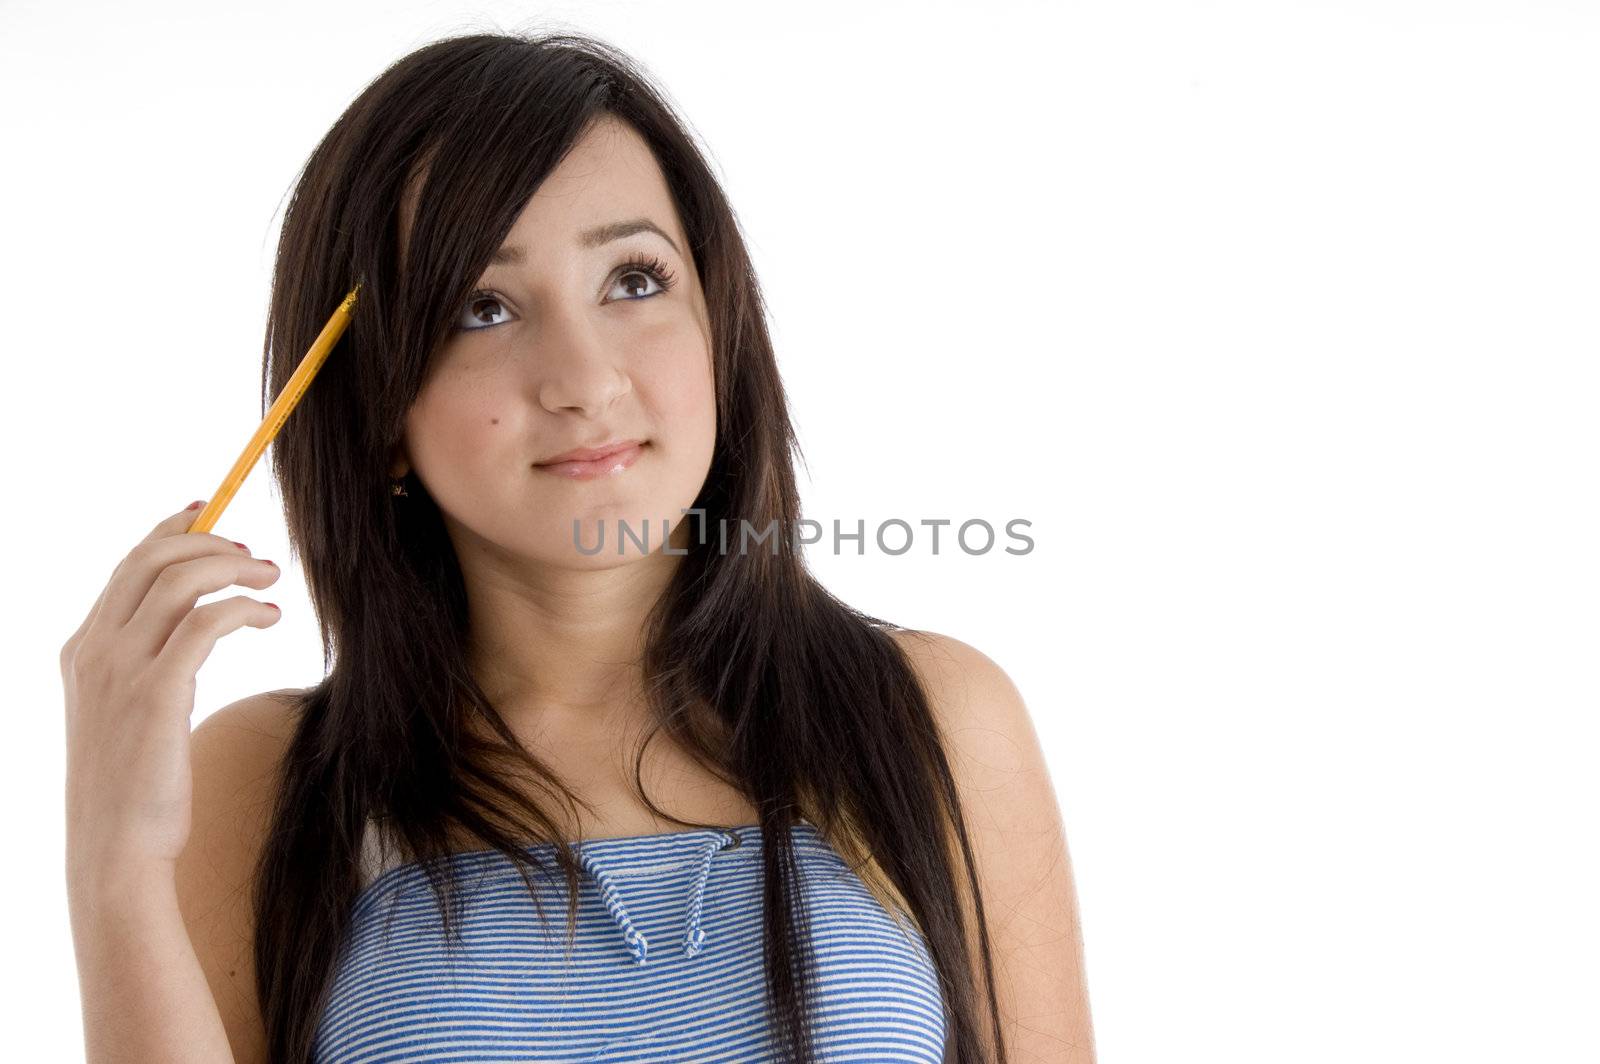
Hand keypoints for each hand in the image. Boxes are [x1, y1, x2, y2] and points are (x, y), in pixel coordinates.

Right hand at [60, 501, 282, 874]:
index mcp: (82, 650)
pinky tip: (269, 618)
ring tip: (270, 580)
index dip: (172, 531)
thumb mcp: (127, 716)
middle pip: (150, 559)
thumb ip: (146, 668)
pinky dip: (243, 608)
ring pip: (178, 580)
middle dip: (209, 541)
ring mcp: (119, 671)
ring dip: (233, 569)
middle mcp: (94, 651)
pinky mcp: (155, 694)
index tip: (211, 514)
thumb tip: (190, 628)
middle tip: (256, 557)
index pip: (127, 566)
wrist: (115, 852)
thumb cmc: (134, 790)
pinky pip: (204, 623)